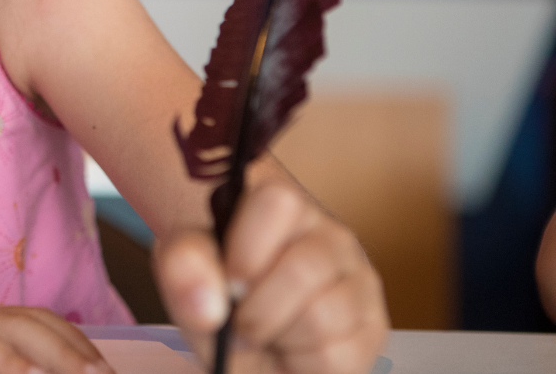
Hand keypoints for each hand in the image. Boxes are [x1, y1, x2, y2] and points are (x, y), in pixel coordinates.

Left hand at [154, 181, 388, 373]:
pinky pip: (338, 354)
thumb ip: (184, 271)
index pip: (277, 201)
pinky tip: (295, 354)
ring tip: (271, 336)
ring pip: (323, 315)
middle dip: (258, 311)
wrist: (248, 356)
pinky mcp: (374, 328)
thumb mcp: (188, 284)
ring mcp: (359, 281)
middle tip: (243, 323)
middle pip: (302, 268)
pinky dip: (304, 365)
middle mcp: (329, 236)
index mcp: (280, 210)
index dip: (247, 251)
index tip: (229, 283)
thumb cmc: (221, 311)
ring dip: (281, 340)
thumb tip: (211, 299)